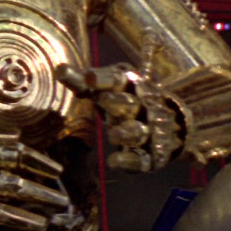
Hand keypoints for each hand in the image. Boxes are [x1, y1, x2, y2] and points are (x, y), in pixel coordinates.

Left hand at [54, 63, 180, 171]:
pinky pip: (140, 159)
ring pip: (137, 131)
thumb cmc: (127, 100)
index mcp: (130, 86)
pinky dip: (128, 160)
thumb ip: (83, 82)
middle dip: (118, 101)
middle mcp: (141, 106)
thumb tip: (58, 69)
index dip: (103, 79)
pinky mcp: (149, 155)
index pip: (117, 79)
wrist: (173, 123)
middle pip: (130, 103)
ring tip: (113, 135)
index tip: (88, 77)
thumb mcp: (108, 88)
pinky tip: (114, 161)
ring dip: (126, 132)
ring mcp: (147, 131)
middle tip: (103, 100)